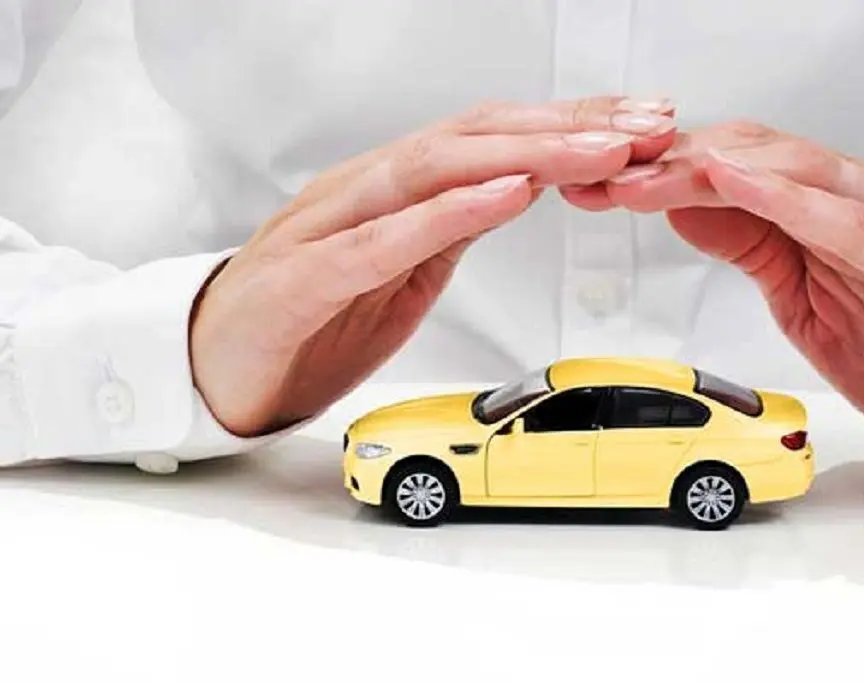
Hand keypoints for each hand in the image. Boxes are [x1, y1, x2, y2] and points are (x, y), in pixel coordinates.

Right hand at [190, 97, 676, 436]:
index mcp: (393, 191)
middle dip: (568, 127)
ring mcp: (329, 226)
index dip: (570, 125)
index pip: (492, 139)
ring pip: (435, 169)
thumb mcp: (402, 269)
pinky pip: (384, 239)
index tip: (642, 123)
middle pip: (476, 137)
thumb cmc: (308, 318)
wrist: (209, 368)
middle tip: (645, 124)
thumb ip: (452, 224)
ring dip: (526, 155)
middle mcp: (364, 190)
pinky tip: (507, 194)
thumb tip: (523, 187)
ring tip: (599, 149)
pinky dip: (450, 213)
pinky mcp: (303, 279)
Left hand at [564, 121, 863, 468]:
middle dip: (667, 162)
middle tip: (597, 171)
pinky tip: (738, 184)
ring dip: (710, 169)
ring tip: (644, 173)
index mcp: (826, 211)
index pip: (732, 168)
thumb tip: (685, 207)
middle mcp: (860, 202)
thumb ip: (752, 244)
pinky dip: (790, 198)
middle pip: (752, 155)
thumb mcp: (803, 296)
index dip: (658, 169)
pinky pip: (852, 222)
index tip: (593, 178)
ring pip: (795, 171)